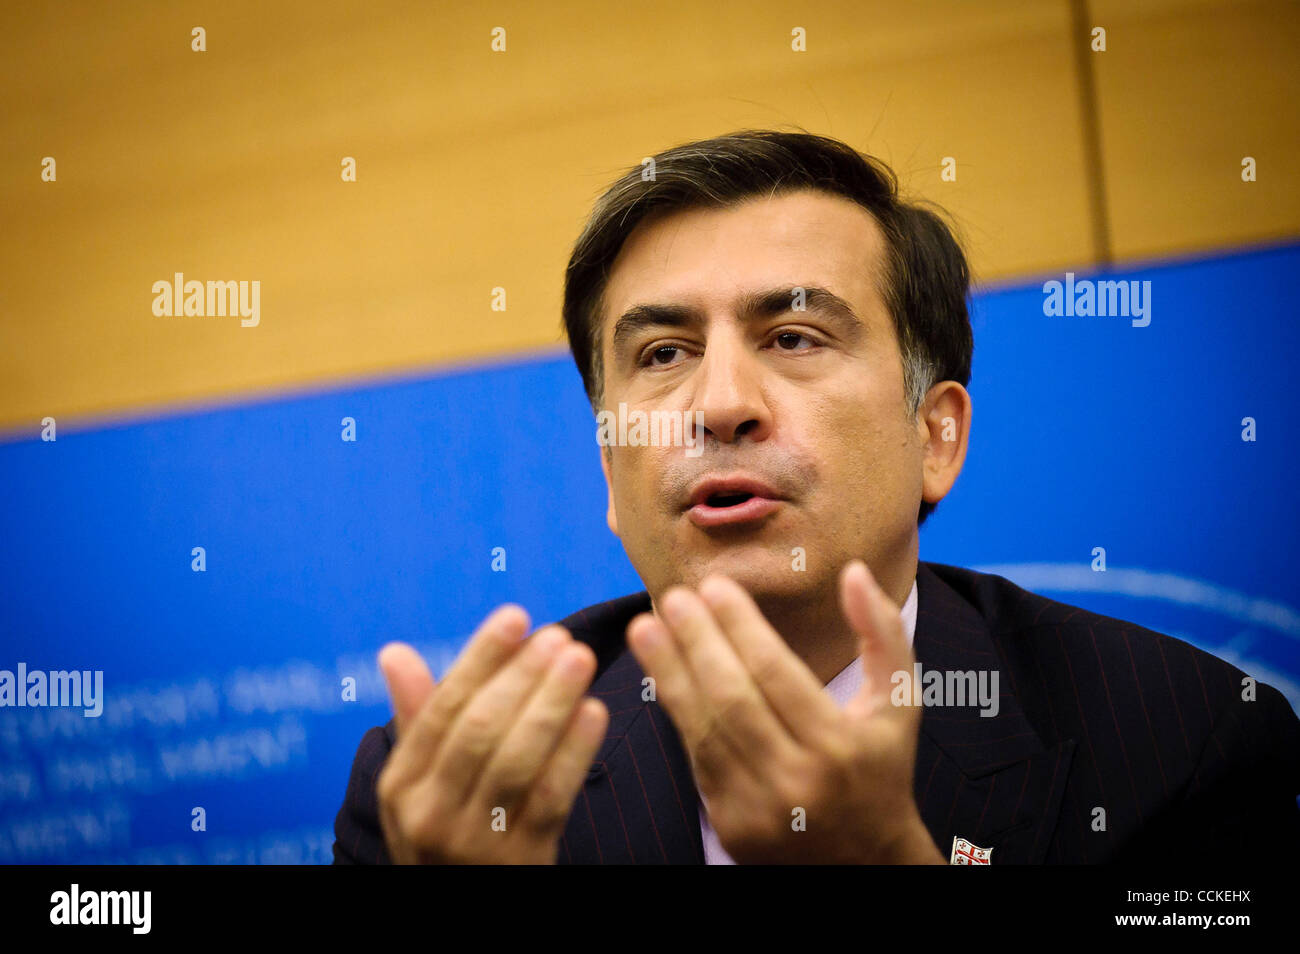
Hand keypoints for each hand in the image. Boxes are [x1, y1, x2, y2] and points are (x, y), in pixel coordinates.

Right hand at [375, 606, 608, 863]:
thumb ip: (417, 716)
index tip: (516, 615)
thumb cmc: (443, 831)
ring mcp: (475, 841)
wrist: (456, 916)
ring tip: (581, 659)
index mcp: (401, 783)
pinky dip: (575, 751)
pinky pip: (552, 797)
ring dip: (552, 703)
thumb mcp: (415, 785)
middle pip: (479, 730)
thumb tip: (395, 651)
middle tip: (560, 636)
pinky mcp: (522, 861)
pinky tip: (596, 711)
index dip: (481, 658)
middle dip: (521, 677)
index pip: (442, 707)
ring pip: (518, 760)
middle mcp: (429, 812)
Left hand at [626, 560, 942, 863]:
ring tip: (644, 627)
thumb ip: (882, 633)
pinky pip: (697, 758)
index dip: (740, 625)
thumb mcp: (899, 701)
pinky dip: (678, 712)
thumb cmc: (880, 764)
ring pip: (704, 729)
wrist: (866, 861)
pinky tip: (661, 673)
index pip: (777, 673)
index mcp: (841, 745)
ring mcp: (760, 809)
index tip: (714, 585)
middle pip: (732, 699)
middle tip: (672, 597)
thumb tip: (853, 572)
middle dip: (696, 642)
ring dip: (670, 673)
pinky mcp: (731, 826)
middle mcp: (798, 780)